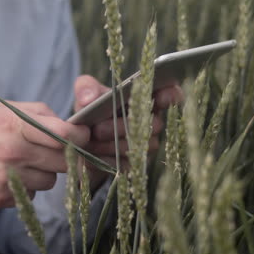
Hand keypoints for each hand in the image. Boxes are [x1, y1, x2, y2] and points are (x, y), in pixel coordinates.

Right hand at [0, 102, 89, 209]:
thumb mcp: (5, 108)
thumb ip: (40, 114)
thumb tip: (71, 127)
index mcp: (16, 124)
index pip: (65, 136)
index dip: (81, 137)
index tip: (83, 137)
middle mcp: (13, 152)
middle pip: (64, 162)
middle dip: (65, 156)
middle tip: (52, 151)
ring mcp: (6, 178)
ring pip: (51, 181)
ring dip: (44, 173)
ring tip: (24, 162)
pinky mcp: (0, 197)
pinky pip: (32, 194)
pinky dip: (27, 186)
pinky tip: (10, 175)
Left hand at [74, 75, 183, 189]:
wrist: (82, 141)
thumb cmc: (92, 110)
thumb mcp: (86, 94)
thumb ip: (86, 88)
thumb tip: (90, 99)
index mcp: (145, 99)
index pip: (170, 94)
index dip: (171, 95)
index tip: (161, 98)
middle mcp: (152, 122)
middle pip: (154, 124)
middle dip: (123, 126)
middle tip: (98, 128)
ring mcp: (146, 145)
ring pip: (139, 146)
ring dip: (113, 144)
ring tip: (92, 140)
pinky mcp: (135, 165)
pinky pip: (126, 164)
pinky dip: (106, 159)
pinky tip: (93, 155)